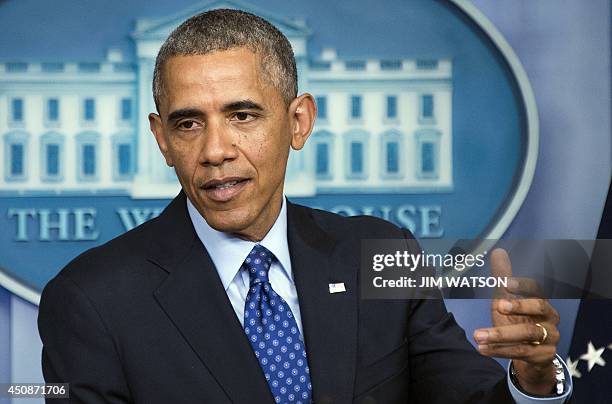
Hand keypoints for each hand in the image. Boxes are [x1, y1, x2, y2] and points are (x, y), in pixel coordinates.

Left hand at [473, 248, 559, 395]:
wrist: (531, 355)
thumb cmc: (518, 320)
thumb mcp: (508, 300)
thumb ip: (503, 278)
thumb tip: (498, 251)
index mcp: (541, 300)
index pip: (537, 289)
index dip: (523, 285)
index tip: (505, 282)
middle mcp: (550, 317)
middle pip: (538, 308)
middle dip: (518, 306)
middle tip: (498, 306)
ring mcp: (550, 337)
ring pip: (527, 334)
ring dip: (500, 334)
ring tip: (477, 335)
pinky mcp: (543, 355)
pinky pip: (520, 352)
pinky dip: (499, 350)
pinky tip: (482, 348)